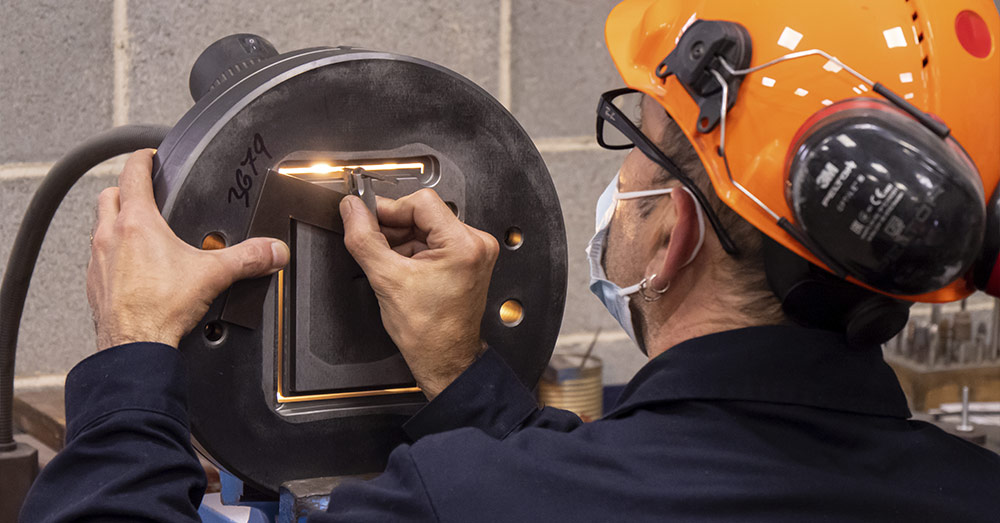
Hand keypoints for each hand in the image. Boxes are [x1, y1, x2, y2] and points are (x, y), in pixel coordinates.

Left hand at [87, 149, 289, 350]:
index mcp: (137, 223)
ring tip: (139, 231)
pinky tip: (133, 270)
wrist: (134, 346)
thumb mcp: (214, 275)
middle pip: (108, 195)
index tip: (149, 155)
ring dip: (116, 223)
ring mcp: (98, 261)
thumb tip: (273, 250)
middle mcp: (110, 237)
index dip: (142, 159)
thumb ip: (248, 258)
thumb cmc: (159, 309)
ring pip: (99, 226)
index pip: (132, 174)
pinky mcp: (95, 285)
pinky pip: (99, 259)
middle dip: (125, 189)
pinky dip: (112, 255)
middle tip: (142, 191)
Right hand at [340, 190, 498, 399]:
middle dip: (394, 227)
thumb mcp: (387, 279)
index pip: (421, 202)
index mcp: (464, 245)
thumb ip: (365, 239)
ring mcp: (474, 253)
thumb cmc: (428, 331)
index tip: (367, 217)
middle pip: (424, 214)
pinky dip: (413, 250)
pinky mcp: (467, 261)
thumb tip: (352, 210)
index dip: (389, 209)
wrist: (444, 359)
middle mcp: (475, 244)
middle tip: (372, 241)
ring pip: (427, 228)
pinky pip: (434, 242)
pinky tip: (401, 267)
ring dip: (402, 240)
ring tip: (389, 263)